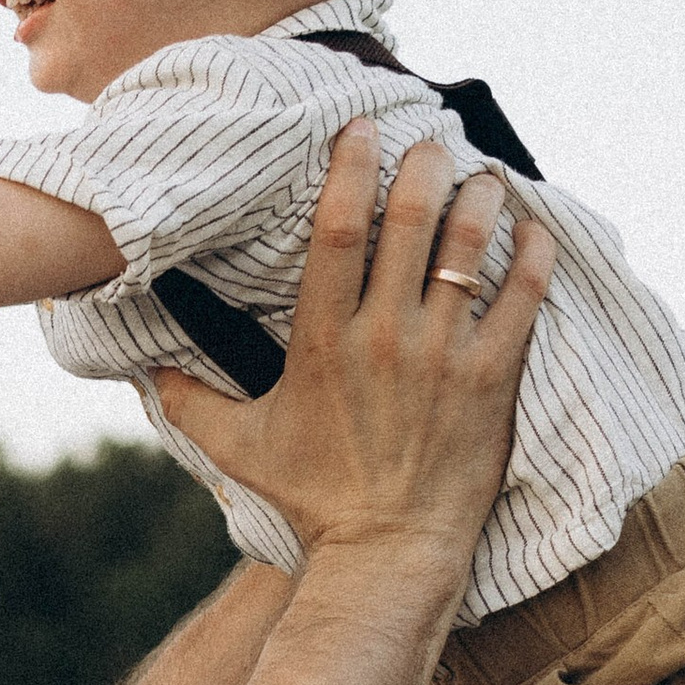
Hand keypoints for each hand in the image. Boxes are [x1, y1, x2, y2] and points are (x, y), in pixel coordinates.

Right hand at [154, 123, 552, 566]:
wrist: (389, 554)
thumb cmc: (316, 500)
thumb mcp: (242, 450)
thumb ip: (191, 404)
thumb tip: (149, 372)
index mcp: (323, 342)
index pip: (336, 231)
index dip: (350, 169)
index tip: (361, 130)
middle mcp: (385, 338)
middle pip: (409, 222)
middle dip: (423, 166)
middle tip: (431, 142)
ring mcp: (444, 357)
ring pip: (469, 249)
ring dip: (479, 198)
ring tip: (481, 176)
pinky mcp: (493, 380)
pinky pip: (523, 298)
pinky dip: (534, 253)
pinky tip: (535, 226)